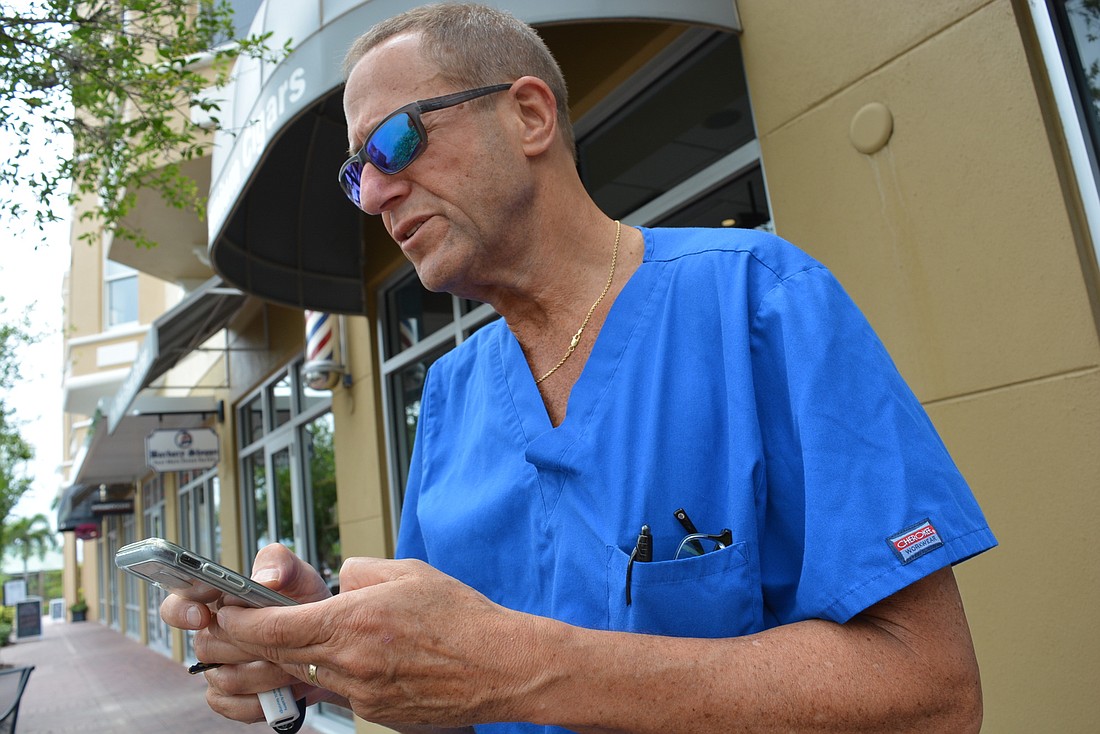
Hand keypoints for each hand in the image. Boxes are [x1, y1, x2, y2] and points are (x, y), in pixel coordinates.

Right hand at [159, 544, 342, 722]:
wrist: (328, 646)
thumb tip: (263, 580)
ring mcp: (218, 668)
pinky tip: (282, 691)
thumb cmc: (307, 606)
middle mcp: (213, 635)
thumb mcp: (300, 577)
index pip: (179, 604)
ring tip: (295, 664)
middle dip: (248, 645)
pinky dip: (259, 700)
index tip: (202, 614)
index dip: (183, 609)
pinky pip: (230, 704)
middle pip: (205, 645)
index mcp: (220, 602)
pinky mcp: (229, 697)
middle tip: (284, 642)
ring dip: (264, 673)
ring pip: (223, 677)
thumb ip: (279, 564)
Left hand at [211, 557, 532, 727]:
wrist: (501, 665)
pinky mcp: (376, 713)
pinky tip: (342, 660)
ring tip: (279, 645)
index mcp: (353, 622)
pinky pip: (337, 693)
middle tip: (231, 630)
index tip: (224, 612)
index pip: (272, 627)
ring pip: (304, 677)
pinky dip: (329, 675)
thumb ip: (357, 572)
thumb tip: (335, 580)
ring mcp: (361, 695)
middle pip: (278, 656)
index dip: (239, 621)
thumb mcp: (406, 572)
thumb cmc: (461, 616)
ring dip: (285, 661)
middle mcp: (350, 664)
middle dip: (248, 643)